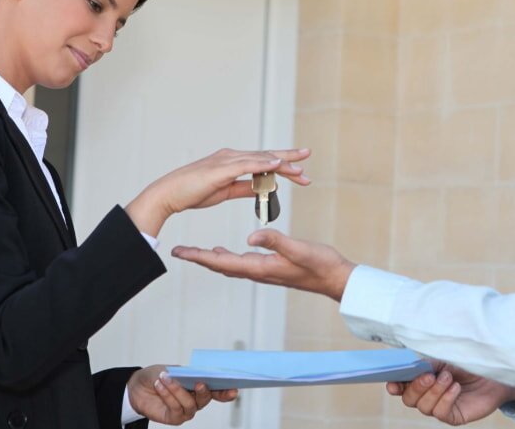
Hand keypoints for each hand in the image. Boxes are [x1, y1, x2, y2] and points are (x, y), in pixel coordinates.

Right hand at [126, 148, 311, 235]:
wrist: (168, 195)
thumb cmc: (193, 193)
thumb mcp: (226, 191)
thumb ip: (246, 188)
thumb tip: (265, 188)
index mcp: (233, 162)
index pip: (263, 162)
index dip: (283, 165)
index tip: (301, 171)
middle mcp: (232, 156)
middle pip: (266, 157)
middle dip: (289, 159)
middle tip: (308, 157)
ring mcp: (226, 160)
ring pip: (260, 159)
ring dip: (281, 163)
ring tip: (300, 168)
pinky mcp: (221, 169)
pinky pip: (247, 165)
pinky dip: (263, 164)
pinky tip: (277, 165)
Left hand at [127, 365, 237, 424]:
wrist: (138, 385)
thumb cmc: (159, 375)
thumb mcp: (172, 369)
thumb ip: (184, 373)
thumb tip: (194, 376)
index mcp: (200, 385)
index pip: (218, 390)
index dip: (227, 391)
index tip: (233, 388)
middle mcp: (196, 400)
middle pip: (207, 399)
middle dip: (205, 391)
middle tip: (200, 383)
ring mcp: (186, 410)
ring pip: (190, 404)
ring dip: (177, 390)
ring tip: (165, 378)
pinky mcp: (175, 418)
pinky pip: (176, 409)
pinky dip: (168, 395)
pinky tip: (160, 385)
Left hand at [172, 229, 355, 300]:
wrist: (336, 278)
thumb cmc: (320, 264)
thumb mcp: (298, 249)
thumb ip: (275, 242)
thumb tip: (250, 237)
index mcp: (260, 267)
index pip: (222, 263)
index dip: (199, 257)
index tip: (179, 252)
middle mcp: (258, 271)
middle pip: (220, 266)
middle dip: (198, 258)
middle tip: (178, 251)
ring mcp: (264, 270)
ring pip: (230, 265)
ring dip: (211, 259)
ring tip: (195, 252)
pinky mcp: (271, 267)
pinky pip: (242, 262)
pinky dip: (228, 257)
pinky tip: (225, 251)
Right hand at [386, 361, 514, 425]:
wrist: (495, 373)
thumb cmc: (468, 362)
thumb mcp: (445, 357)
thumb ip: (427, 362)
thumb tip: (412, 366)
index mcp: (421, 378)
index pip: (400, 386)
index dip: (394, 385)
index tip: (393, 383)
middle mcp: (427, 395)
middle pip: (409, 399)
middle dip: (417, 387)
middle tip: (430, 375)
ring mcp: (439, 406)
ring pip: (423, 407)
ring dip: (435, 391)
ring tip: (449, 378)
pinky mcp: (453, 416)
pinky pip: (440, 412)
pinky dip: (446, 399)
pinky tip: (456, 388)